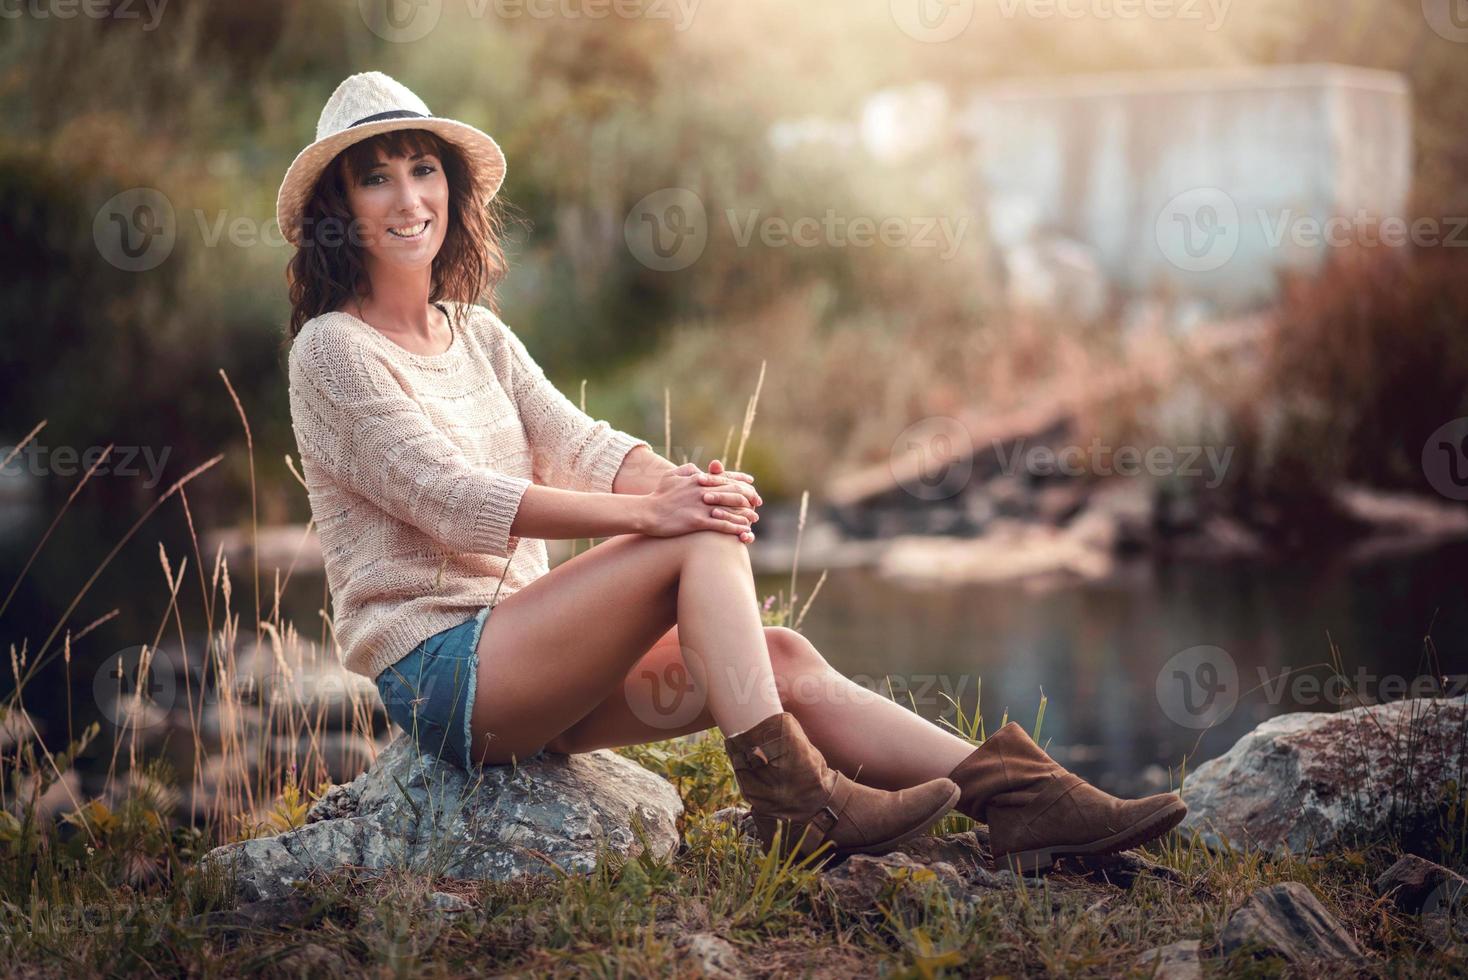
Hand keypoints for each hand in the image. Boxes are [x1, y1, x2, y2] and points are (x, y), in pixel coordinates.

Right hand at [641, 462, 757, 541]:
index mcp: (699, 479)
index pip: (727, 477)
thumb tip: (697, 468)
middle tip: (757, 503)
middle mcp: (703, 491)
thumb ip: (687, 469)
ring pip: (731, 509)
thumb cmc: (658, 495)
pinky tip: (744, 532)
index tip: (752, 485)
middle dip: (749, 498)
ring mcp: (701, 507)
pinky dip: (735, 528)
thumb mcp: (671, 475)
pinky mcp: (698, 522)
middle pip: (734, 492)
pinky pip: (722, 525)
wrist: (647, 512)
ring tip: (754, 519)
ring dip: (745, 514)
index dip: (742, 482)